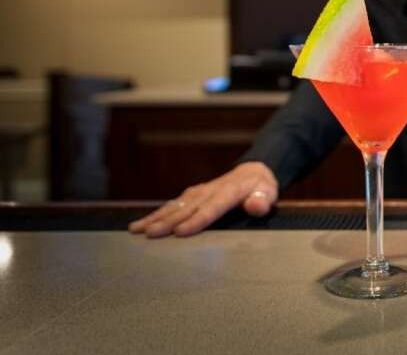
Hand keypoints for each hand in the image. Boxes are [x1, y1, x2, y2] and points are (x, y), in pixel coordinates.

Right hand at [128, 161, 278, 237]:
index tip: (180, 232)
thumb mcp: (269, 193)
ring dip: (156, 217)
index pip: (212, 208)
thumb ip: (262, 201)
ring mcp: (199, 192)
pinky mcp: (192, 195)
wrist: (252, 172)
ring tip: (137, 230)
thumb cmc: (261, 188)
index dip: (196, 220)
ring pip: (175, 205)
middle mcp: (210, 190)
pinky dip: (156, 214)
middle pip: (187, 208)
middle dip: (167, 222)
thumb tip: (256, 205)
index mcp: (229, 192)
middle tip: (150, 234)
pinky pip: (173, 205)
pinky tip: (141, 224)